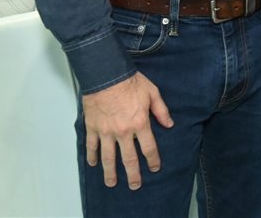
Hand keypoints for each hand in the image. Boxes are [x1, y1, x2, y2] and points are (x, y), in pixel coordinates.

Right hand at [82, 73, 172, 188]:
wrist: (106, 75)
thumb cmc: (131, 82)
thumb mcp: (152, 93)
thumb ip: (161, 110)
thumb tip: (169, 124)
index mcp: (140, 123)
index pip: (149, 148)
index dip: (153, 160)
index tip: (154, 168)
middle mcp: (123, 132)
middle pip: (128, 158)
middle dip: (132, 174)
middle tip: (135, 186)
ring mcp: (106, 132)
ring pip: (108, 157)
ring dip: (110, 172)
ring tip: (111, 183)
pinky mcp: (92, 128)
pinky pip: (91, 146)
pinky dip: (91, 156)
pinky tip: (93, 164)